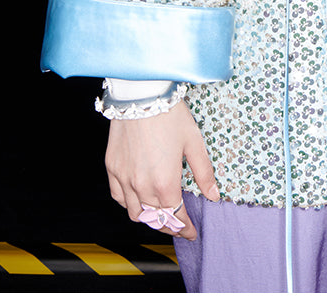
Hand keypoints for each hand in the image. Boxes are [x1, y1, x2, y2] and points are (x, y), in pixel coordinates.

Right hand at [105, 100, 219, 239]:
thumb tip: (214, 195)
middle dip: (169, 225)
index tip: (191, 231)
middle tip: (179, 224)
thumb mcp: (193, 142)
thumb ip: (203, 172)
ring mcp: (124, 177)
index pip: (175, 216)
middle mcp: (142, 185)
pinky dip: (129, 203)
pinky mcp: (112, 167)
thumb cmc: (169, 115)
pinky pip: (118, 197)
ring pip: (134, 212)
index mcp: (164, 182)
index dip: (185, 227)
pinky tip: (138, 199)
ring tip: (159, 214)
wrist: (142, 95)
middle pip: (155, 218)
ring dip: (148, 218)